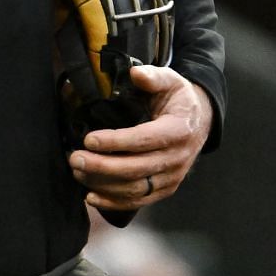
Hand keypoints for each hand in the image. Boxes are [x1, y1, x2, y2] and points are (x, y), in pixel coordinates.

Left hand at [69, 65, 213, 211]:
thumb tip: (135, 73)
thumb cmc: (178, 99)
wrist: (200, 121)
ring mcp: (172, 177)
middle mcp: (177, 158)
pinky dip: (114, 202)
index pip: (144, 140)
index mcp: (178, 130)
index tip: (89, 139)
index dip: (116, 142)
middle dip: (102, 166)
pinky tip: (91, 196)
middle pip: (136, 168)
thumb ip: (153, 77)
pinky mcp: (165, 188)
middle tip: (75, 158)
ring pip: (135, 188)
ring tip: (77, 172)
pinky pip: (140, 200)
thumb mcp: (171, 81)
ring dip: (103, 184)